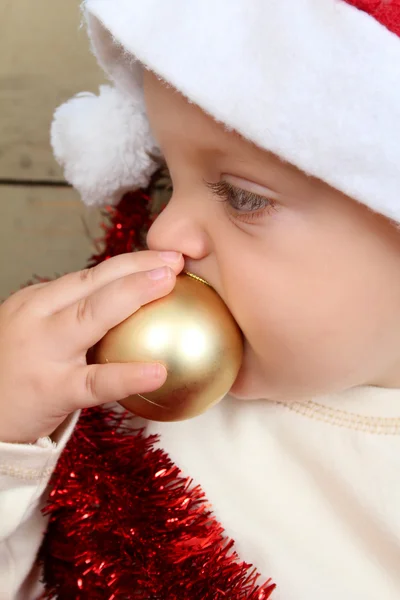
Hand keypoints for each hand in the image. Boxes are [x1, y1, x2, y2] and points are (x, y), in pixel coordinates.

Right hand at [0, 251, 183, 442]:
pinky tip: (157, 371)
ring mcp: (44, 352)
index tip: (164, 257)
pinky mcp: (51, 390)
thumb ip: (71, 316)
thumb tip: (129, 305)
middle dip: (137, 267)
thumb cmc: (16, 372)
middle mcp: (38, 317)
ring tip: (168, 284)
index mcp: (37, 301)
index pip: (90, 275)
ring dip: (133, 294)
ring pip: (92, 315)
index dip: (130, 263)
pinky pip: (95, 381)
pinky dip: (127, 374)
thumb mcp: (36, 331)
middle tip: (176, 261)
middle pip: (94, 282)